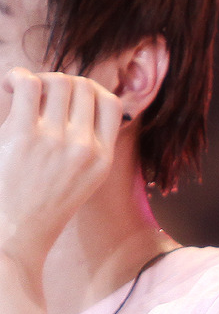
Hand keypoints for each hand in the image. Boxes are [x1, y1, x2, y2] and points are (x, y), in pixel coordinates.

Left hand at [0, 67, 122, 266]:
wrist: (15, 236)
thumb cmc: (42, 208)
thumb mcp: (83, 182)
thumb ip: (90, 147)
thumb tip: (80, 102)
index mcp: (103, 159)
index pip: (113, 103)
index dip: (91, 91)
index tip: (70, 99)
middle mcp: (84, 147)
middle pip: (84, 86)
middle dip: (62, 83)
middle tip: (40, 97)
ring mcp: (55, 140)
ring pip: (57, 81)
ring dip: (40, 79)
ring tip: (21, 93)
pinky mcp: (23, 135)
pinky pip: (28, 84)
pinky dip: (17, 77)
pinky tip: (9, 88)